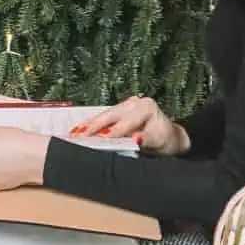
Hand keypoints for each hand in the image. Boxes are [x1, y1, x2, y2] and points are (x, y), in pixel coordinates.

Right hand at [73, 96, 189, 155]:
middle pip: (110, 116)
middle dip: (93, 127)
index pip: (124, 124)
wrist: (171, 137)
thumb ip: (145, 140)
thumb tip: (133, 139)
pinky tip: (80, 128)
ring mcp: (128, 103)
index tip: (96, 141)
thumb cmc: (165, 141)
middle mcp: (135, 102)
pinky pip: (105, 115)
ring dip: (88, 124)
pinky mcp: (122, 108)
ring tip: (73, 132)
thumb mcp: (158, 142)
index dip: (109, 134)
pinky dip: (92, 122)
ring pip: (105, 114)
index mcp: (146, 108)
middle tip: (77, 137)